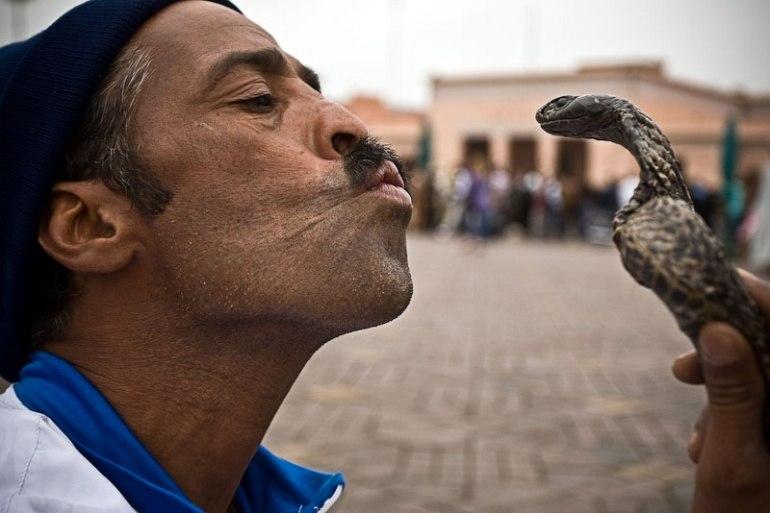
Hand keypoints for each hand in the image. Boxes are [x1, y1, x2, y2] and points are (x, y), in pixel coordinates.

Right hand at [672, 270, 769, 511]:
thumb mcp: (736, 457)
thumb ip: (734, 393)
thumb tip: (720, 330)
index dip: (756, 297)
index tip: (713, 285)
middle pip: (768, 350)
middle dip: (722, 357)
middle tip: (680, 370)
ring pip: (757, 378)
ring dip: (718, 398)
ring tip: (697, 438)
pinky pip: (754, 405)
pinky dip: (723, 418)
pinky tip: (706, 448)